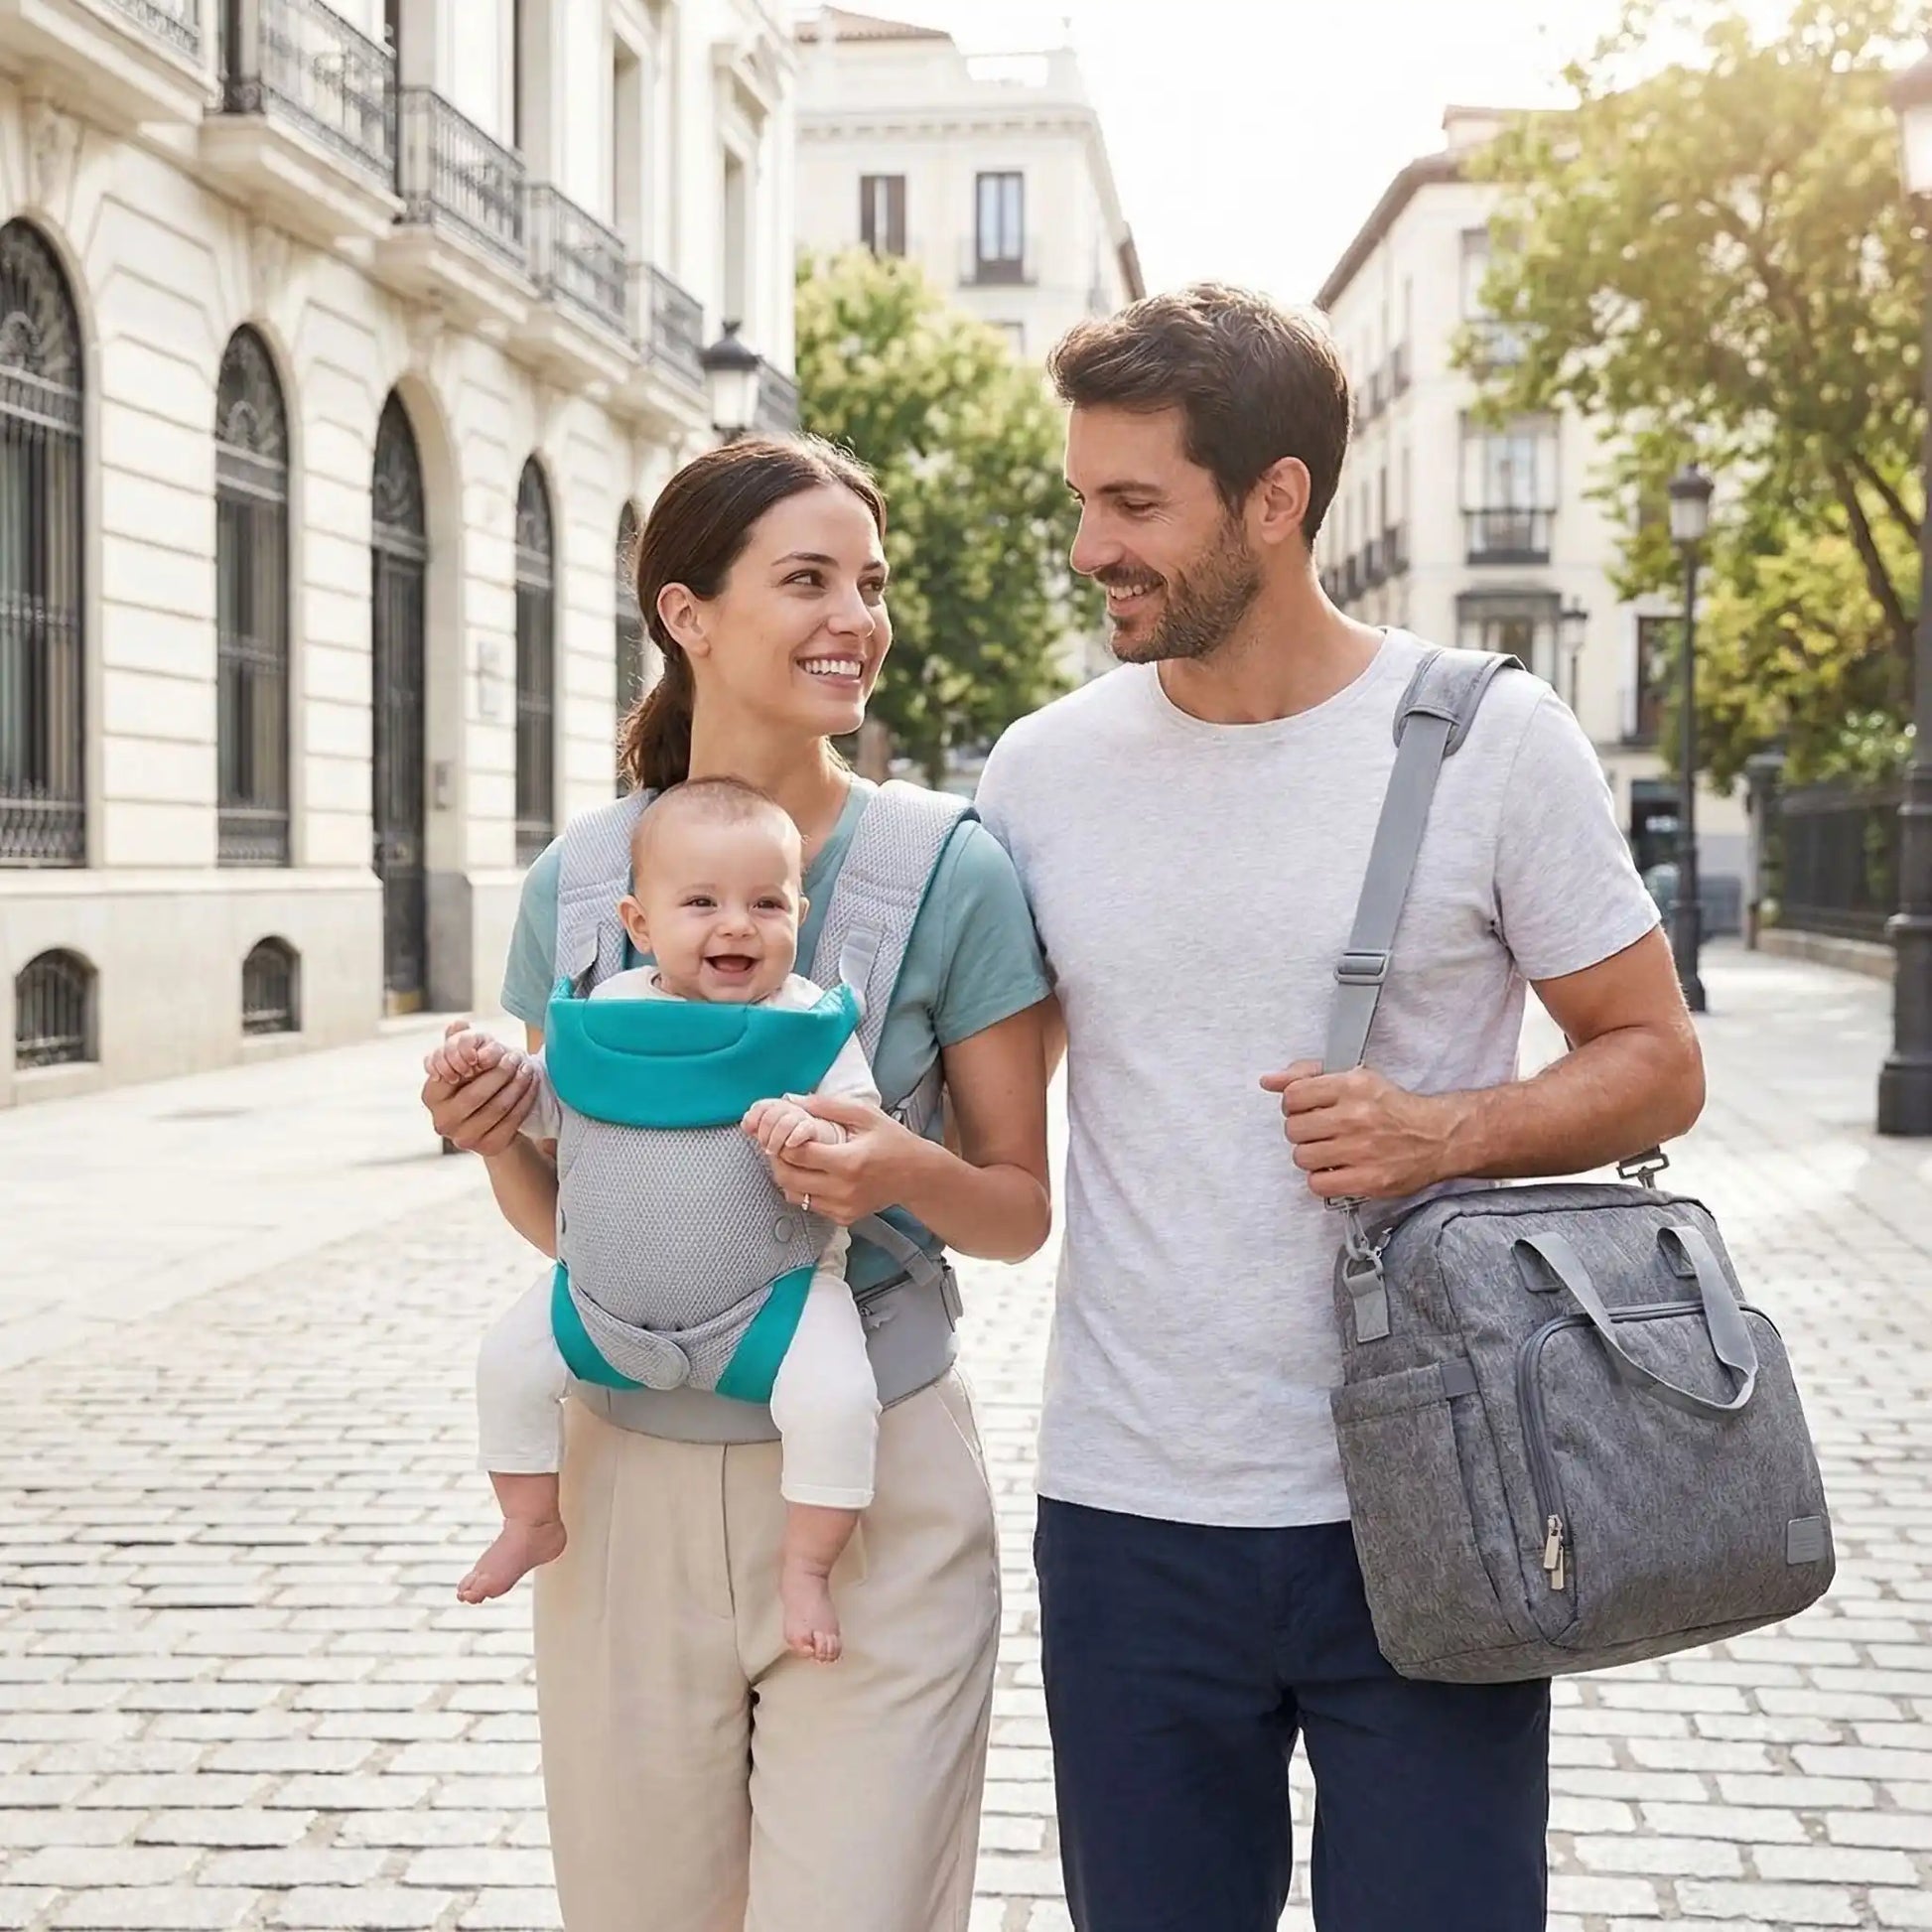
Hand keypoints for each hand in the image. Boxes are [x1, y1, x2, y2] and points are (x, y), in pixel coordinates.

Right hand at [422, 1018, 538, 1156]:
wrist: (493, 1121)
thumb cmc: (475, 1083)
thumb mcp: (466, 1061)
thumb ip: (458, 1041)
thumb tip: (458, 1025)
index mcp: (431, 1096)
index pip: (449, 1075)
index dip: (473, 1061)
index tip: (494, 1049)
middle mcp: (442, 1121)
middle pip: (476, 1095)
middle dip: (500, 1073)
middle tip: (517, 1056)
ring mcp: (464, 1138)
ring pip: (497, 1108)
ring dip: (517, 1085)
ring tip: (528, 1067)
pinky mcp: (488, 1147)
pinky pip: (512, 1121)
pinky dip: (525, 1100)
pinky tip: (532, 1084)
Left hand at [762, 1092, 915, 1226]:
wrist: (917, 1175)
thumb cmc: (893, 1141)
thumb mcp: (865, 1115)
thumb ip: (828, 1106)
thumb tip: (793, 1100)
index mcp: (849, 1162)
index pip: (798, 1154)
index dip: (783, 1141)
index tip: (785, 1132)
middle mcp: (843, 1189)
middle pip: (789, 1177)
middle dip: (778, 1159)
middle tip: (781, 1145)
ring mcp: (842, 1207)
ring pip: (794, 1195)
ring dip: (788, 1176)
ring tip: (796, 1159)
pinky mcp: (843, 1217)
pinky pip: (809, 1205)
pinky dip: (804, 1190)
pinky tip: (813, 1174)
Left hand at [1259, 1060, 1466, 1200]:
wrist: (1438, 1137)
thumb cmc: (1393, 1108)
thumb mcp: (1354, 1078)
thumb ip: (1307, 1075)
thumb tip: (1268, 1080)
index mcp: (1351, 1085)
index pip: (1292, 1096)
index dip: (1295, 1105)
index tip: (1308, 1110)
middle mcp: (1355, 1116)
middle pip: (1293, 1129)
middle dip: (1304, 1131)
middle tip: (1322, 1132)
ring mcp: (1361, 1150)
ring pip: (1302, 1157)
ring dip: (1312, 1156)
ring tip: (1331, 1151)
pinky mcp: (1368, 1180)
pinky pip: (1318, 1184)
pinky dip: (1323, 1179)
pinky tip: (1337, 1169)